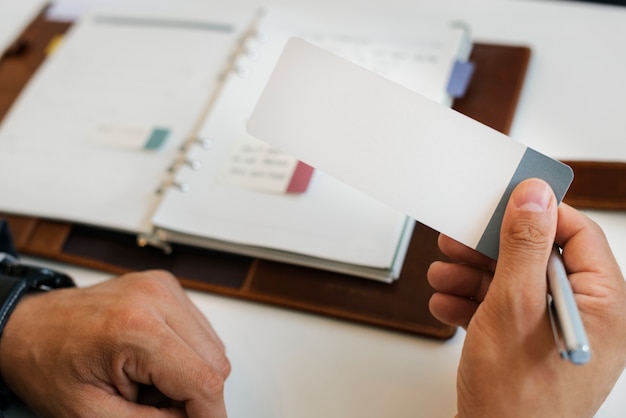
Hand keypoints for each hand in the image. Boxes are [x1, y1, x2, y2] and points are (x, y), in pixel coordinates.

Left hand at [0, 270, 230, 416]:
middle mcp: (155, 298)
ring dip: (190, 374)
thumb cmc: (48, 366)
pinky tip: (152, 360)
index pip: (204, 380)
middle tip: (154, 406)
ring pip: (214, 347)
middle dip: (194, 396)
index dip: (210, 415)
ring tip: (147, 381)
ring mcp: (163, 288)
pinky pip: (200, 331)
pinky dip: (185, 354)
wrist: (28, 329)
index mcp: (136, 328)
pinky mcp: (166, 287)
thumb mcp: (93, 416)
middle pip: (216, 363)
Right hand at [428, 178, 625, 416]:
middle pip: (538, 257)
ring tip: (444, 276)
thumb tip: (534, 197)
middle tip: (460, 241)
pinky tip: (448, 303)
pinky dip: (473, 303)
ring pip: (515, 283)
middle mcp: (583, 316)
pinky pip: (504, 309)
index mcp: (602, 304)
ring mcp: (553, 331)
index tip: (502, 202)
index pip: (577, 234)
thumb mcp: (514, 307)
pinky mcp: (528, 344)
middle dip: (492, 250)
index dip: (538, 213)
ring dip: (474, 276)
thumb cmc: (517, 399)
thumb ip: (525, 246)